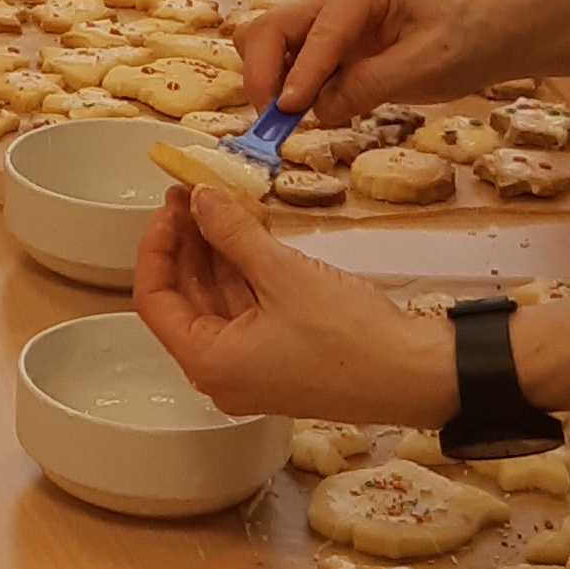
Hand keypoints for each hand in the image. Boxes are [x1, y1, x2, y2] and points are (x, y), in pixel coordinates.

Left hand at [133, 184, 455, 426]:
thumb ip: (233, 233)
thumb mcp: (283, 274)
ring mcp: (251, 368)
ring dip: (216, 253)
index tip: (171, 205)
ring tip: (220, 201)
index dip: (157, 246)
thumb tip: (200, 198)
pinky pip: (247, 310)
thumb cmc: (348, 336)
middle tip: (193, 192)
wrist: (415, 375)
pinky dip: (245, 272)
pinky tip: (249, 231)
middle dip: (187, 244)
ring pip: (218, 302)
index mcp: (208, 362)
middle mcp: (221, 372)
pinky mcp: (279, 358)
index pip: (154, 299)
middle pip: (185, 299)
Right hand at [234, 0, 468, 126]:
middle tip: (273, 120)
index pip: (316, 32)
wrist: (479, 35)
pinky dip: (279, 85)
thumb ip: (371, 84)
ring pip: (266, 41)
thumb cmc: (461, 41)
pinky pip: (282, 60)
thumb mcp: (426, 66)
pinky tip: (304, 109)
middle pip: (269, 27)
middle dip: (262, 73)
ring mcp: (321, 15)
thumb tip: (319, 108)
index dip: (300, 74)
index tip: (289, 110)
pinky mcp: (320, 40)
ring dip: (266, 80)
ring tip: (288, 118)